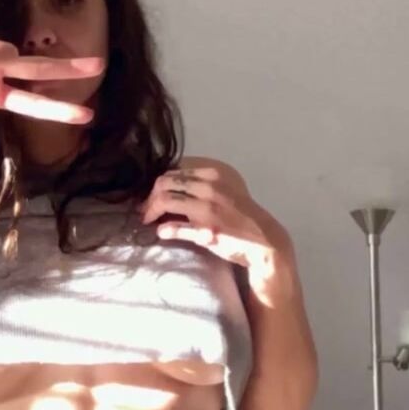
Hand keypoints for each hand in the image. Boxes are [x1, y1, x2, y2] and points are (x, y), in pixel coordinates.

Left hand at [138, 158, 296, 306]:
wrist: (263, 241)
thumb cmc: (241, 215)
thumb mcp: (225, 189)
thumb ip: (201, 183)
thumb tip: (170, 183)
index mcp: (214, 172)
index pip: (174, 169)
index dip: (159, 182)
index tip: (154, 194)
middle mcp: (210, 186)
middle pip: (164, 181)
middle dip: (150, 196)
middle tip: (145, 209)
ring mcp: (207, 208)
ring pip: (164, 199)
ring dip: (150, 210)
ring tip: (148, 219)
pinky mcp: (206, 230)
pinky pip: (174, 227)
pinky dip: (164, 229)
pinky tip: (161, 232)